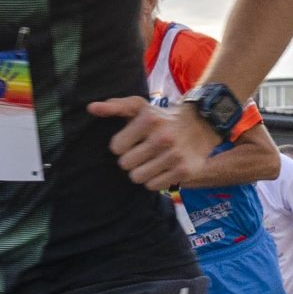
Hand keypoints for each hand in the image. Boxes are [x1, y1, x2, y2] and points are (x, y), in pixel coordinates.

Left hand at [89, 95, 217, 191]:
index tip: (132, 140)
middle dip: (130, 159)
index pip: (116, 147)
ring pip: (137, 178)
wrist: (201, 124)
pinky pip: (153, 186)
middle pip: (125, 165)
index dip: (121, 145)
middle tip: (142, 152)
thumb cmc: (162, 117)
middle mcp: (163, 138)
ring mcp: (175, 156)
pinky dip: (154, 179)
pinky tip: (161, 167)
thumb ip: (115, 107)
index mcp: (149, 120)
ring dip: (141, 171)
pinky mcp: (184, 171)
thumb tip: (91, 108)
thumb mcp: (140, 107)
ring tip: (151, 160)